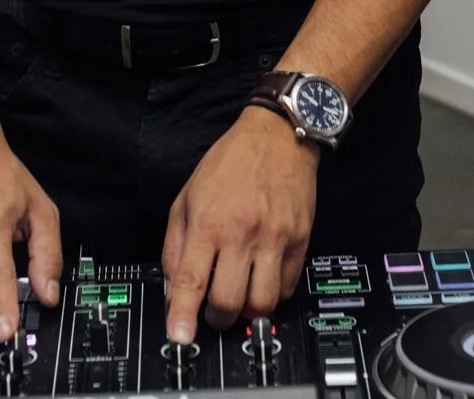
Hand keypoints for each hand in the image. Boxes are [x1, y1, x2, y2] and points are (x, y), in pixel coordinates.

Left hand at [163, 105, 320, 339]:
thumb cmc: (230, 163)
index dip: (182, 314)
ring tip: (240, 302)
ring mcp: (274, 238)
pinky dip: (272, 296)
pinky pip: (287, 288)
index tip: (179, 337)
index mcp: (208, 221)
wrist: (278, 137)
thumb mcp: (187, 196)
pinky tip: (262, 283)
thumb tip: (174, 285)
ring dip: (247, 313)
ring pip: (262, 302)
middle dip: (217, 320)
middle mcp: (241, 232)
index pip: (190, 279)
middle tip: (213, 316)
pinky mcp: (300, 240)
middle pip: (228, 300)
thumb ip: (176, 243)